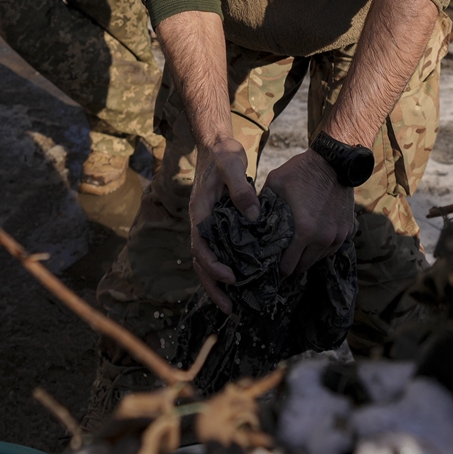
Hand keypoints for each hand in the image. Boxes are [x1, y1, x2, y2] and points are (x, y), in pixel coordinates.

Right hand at [188, 138, 258, 311]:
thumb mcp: (231, 165)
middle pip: (200, 262)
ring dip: (216, 283)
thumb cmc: (222, 155)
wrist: (215, 146)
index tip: (231, 277)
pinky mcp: (216, 226)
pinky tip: (239, 280)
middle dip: (212, 286)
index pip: (200, 246)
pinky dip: (224, 269)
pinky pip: (217, 251)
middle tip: (229, 307)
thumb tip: (252, 216)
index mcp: (200, 212)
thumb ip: (241, 189)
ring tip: (232, 304)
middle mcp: (200, 223)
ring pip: (206, 261)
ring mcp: (207, 226)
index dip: (213, 265)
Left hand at [263, 149, 355, 279]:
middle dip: (291, 266)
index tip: (270, 266)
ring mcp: (337, 236)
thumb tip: (249, 220)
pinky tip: (311, 241)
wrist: (335, 161)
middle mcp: (323, 238)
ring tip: (295, 252)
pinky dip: (321, 248)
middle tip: (280, 261)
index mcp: (304, 231)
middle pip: (303, 267)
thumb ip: (262, 204)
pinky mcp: (347, 230)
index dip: (277, 268)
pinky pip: (331, 248)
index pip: (288, 266)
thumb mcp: (275, 183)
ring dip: (306, 257)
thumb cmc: (302, 171)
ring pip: (318, 259)